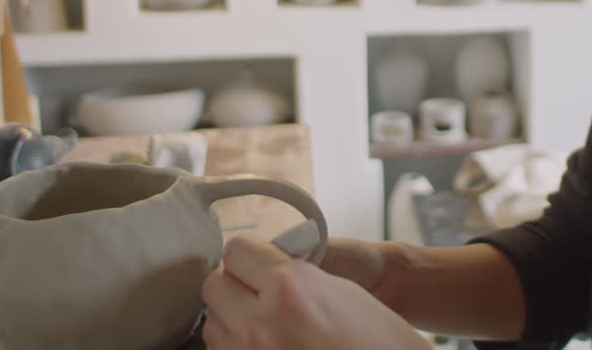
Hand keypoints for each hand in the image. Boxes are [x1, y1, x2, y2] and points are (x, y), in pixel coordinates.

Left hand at [201, 234, 428, 349]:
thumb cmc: (379, 339)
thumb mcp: (340, 290)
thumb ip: (294, 274)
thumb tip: (262, 267)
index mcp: (290, 288)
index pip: (236, 252)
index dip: (249, 254)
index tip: (257, 259)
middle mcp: (262, 324)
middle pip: (215, 286)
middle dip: (235, 284)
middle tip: (260, 290)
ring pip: (212, 324)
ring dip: (232, 319)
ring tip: (265, 324)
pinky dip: (238, 346)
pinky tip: (268, 345)